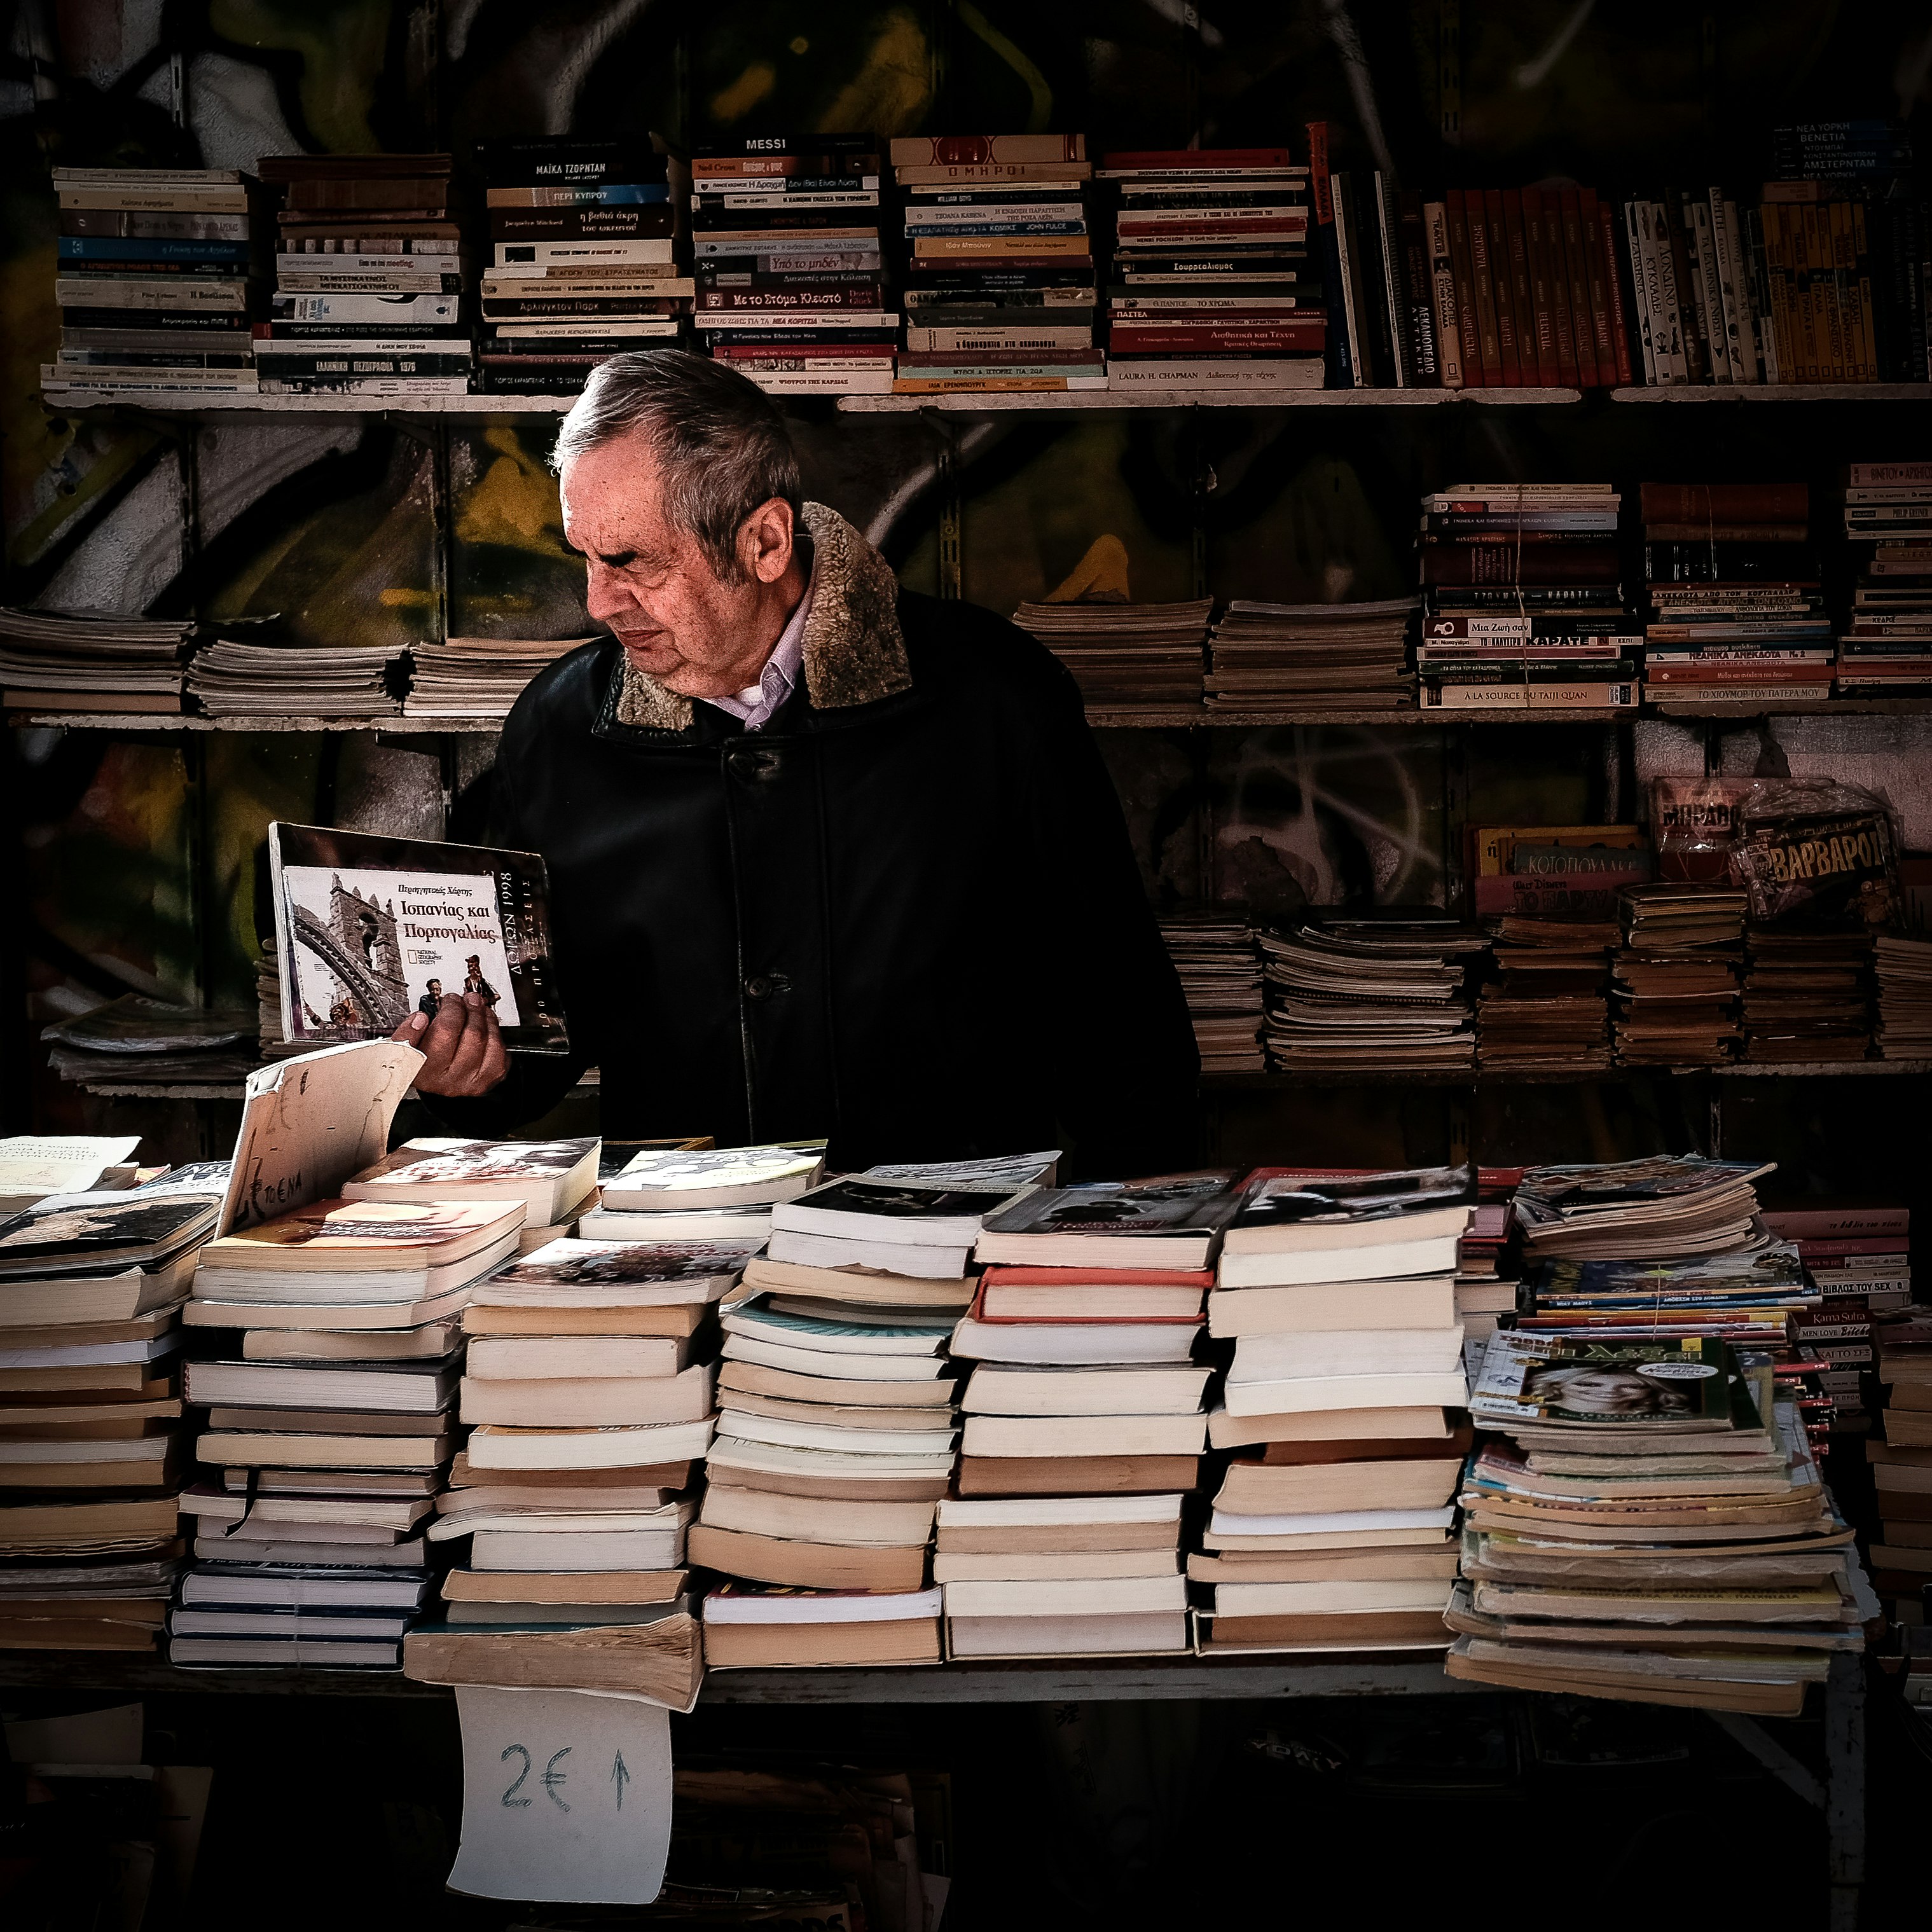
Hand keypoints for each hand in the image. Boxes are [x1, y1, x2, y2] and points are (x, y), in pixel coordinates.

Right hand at [392, 992, 508, 1095]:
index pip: (443, 1034)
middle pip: (472, 1035)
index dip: (450, 1010)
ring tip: (476, 1008)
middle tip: (466, 999)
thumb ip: (407, 1033)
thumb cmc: (422, 1061)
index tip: (449, 1000)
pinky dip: (495, 1032)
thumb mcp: (406, 1048)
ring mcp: (470, 1082)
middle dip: (470, 1009)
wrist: (437, 1081)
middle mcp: (448, 1080)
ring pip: (489, 1040)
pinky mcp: (488, 1080)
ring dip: (485, 1017)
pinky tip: (486, 1025)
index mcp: (423, 1071)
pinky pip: (500, 1050)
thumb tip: (420, 1018)